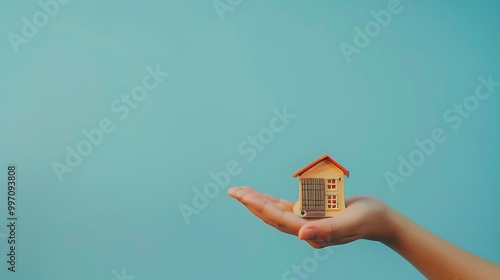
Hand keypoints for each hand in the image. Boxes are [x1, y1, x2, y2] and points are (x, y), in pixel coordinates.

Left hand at [227, 186, 396, 248]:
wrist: (378, 218)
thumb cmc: (368, 218)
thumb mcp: (350, 222)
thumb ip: (327, 230)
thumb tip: (300, 235)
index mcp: (312, 233)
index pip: (280, 219)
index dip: (260, 206)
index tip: (243, 196)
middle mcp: (305, 229)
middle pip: (272, 216)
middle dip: (251, 203)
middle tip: (232, 191)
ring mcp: (306, 222)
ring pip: (275, 211)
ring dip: (257, 200)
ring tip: (240, 191)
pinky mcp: (310, 213)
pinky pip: (286, 206)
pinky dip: (271, 200)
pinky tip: (259, 195)